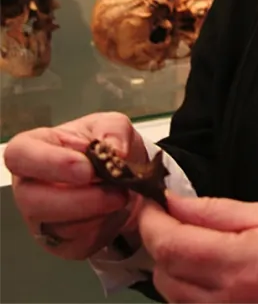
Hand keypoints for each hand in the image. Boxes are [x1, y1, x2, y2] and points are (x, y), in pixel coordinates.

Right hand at [4, 111, 147, 259]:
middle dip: (79, 199)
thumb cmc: (104, 146)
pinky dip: (103, 230)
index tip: (86, 169)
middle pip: (33, 200)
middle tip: (115, 190)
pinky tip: (115, 212)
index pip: (20, 155)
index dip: (50, 163)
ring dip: (97, 214)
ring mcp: (40, 218)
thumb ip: (113, 131)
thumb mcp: (112, 125)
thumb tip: (116, 151)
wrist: (124, 176)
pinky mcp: (59, 243)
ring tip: (122, 196)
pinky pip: (77, 245)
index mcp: (34, 148)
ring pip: (58, 227)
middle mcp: (29, 185)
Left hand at [138, 194, 257, 302]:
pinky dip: (183, 288)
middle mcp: (226, 300)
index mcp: (239, 263)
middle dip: (159, 241)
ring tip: (191, 243)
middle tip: (172, 218)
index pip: (171, 245)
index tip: (149, 202)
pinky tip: (202, 270)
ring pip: (169, 295)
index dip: (150, 222)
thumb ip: (214, 210)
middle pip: (163, 272)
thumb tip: (172, 202)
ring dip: (169, 266)